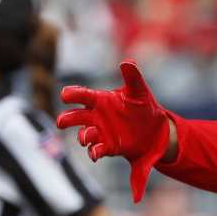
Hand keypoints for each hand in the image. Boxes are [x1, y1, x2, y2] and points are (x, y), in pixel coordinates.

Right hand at [57, 61, 171, 202]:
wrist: (155, 130)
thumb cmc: (143, 106)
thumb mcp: (140, 91)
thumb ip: (133, 77)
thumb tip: (128, 62)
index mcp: (101, 100)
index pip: (82, 95)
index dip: (72, 94)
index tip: (65, 95)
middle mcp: (96, 116)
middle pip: (75, 116)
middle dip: (66, 119)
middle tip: (61, 122)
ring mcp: (101, 132)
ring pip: (84, 134)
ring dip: (82, 137)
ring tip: (86, 138)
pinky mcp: (108, 147)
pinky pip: (96, 150)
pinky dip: (94, 152)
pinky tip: (95, 153)